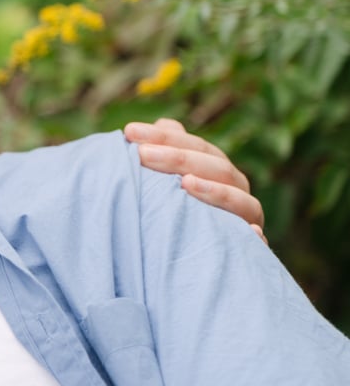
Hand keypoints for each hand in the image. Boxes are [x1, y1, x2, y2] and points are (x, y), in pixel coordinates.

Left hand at [124, 117, 265, 242]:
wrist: (187, 262)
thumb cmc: (170, 211)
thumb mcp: (163, 183)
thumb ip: (164, 153)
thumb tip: (166, 123)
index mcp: (216, 169)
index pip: (194, 146)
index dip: (163, 137)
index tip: (128, 132)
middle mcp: (235, 189)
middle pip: (216, 166)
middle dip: (178, 158)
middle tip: (141, 154)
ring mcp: (246, 218)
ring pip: (240, 199)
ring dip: (215, 190)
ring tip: (186, 183)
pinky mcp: (252, 248)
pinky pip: (257, 242)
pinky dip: (251, 235)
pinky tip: (244, 230)